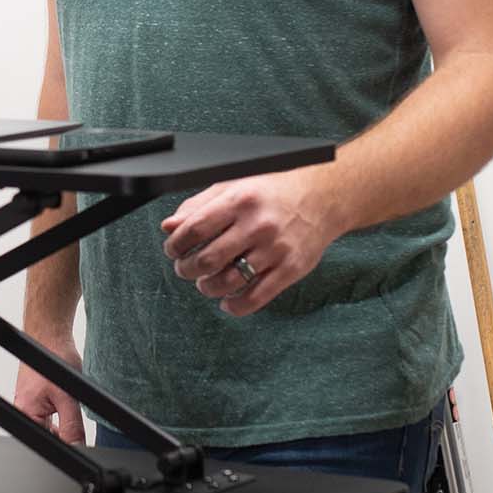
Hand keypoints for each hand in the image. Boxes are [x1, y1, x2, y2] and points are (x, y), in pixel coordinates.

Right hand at [13, 332, 86, 442]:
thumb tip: (76, 447)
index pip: (46, 442)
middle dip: (64, 430)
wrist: (51, 335)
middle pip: (47, 436)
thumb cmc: (54, 356)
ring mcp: (29, 405)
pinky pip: (49, 415)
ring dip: (63, 419)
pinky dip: (60, 410)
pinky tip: (65, 398)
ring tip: (67, 399)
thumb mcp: (69, 397)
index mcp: (26, 413)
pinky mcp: (36, 399)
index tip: (77, 438)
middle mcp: (23, 411)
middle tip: (71, 410)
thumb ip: (72, 426)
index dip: (64, 445)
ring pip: (51, 426)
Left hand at [160, 167, 338, 316]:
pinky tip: (227, 301)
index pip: (194, 229)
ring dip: (207, 288)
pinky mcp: (290, 269)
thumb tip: (169, 227)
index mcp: (240, 200)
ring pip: (228, 282)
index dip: (176, 245)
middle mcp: (257, 225)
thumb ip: (199, 206)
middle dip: (187, 269)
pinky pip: (256, 298)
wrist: (323, 196)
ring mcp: (275, 249)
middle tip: (186, 268)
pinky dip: (234, 306)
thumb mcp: (233, 186)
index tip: (173, 250)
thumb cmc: (272, 190)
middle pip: (208, 259)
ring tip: (205, 283)